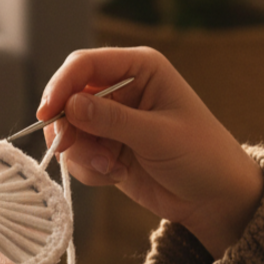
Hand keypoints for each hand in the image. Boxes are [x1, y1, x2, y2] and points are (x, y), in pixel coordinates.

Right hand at [40, 47, 262, 257]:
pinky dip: (89, 168)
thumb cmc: (202, 156)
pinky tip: (116, 175)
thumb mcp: (159, 136)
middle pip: (68, 96)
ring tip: (109, 168)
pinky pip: (77, 153)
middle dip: (69, 127)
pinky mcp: (105, 146)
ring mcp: (111, 118)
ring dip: (81, 152)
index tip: (47, 113)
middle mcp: (121, 87)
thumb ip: (113, 120)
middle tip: (73, 150)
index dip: (61, 85)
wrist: (216, 199)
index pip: (85, 64)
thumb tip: (70, 105)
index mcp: (140, 68)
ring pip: (68, 127)